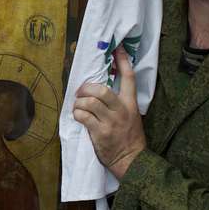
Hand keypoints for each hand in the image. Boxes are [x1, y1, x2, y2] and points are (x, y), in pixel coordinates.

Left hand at [73, 47, 145, 179]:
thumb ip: (120, 102)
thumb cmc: (129, 137)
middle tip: (81, 91)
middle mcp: (121, 111)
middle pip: (101, 89)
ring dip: (79, 102)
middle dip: (86, 88)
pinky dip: (77, 113)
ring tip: (78, 105)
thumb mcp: (132, 116)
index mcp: (131, 104)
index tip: (117, 48)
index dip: (123, 61)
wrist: (131, 161)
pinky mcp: (100, 133)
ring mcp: (110, 122)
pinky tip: (78, 115)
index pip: (129, 78)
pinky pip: (83, 116)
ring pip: (90, 102)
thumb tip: (102, 87)